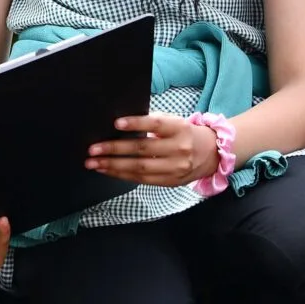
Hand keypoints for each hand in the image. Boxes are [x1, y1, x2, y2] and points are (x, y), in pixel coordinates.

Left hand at [87, 113, 219, 186]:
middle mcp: (178, 148)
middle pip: (142, 149)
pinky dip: (122, 175)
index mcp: (179, 128)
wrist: (211, 154)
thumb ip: (152, 123)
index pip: (155, 124)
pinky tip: (108, 171)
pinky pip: (142, 180)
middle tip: (93, 150)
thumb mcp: (174, 122)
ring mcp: (175, 167)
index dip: (136, 124)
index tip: (116, 123)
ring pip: (139, 168)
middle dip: (114, 150)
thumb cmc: (185, 133)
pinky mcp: (170, 181)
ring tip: (94, 163)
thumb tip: (120, 126)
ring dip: (113, 166)